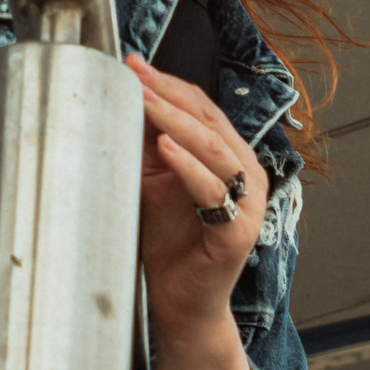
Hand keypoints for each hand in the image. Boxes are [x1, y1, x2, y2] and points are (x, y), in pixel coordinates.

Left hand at [127, 57, 267, 343]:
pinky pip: (213, 192)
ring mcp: (248, 203)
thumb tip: (121, 95)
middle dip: (168, 94)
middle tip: (134, 74)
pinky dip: (188, 167)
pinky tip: (165, 148)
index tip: (131, 64)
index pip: (202, 107)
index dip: (167, 84)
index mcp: (230, 157)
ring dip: (177, 122)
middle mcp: (246, 174)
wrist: (179, 304)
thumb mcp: (152, 182)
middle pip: (209, 121)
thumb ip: (147, 144)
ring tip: (145, 101)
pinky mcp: (238, 233)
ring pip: (214, 148)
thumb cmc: (168, 244)